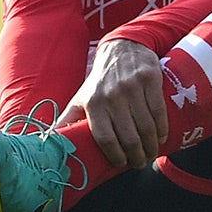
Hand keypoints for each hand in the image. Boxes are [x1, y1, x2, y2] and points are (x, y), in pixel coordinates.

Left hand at [66, 37, 168, 170]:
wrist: (121, 48)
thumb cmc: (100, 80)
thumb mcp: (81, 97)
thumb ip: (68, 119)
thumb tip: (49, 141)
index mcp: (93, 103)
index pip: (105, 138)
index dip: (115, 155)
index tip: (122, 164)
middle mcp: (112, 95)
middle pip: (129, 137)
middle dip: (137, 157)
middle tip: (140, 163)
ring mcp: (132, 87)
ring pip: (146, 127)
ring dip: (151, 146)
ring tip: (151, 154)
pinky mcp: (150, 79)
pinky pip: (158, 111)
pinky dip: (162, 129)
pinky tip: (161, 137)